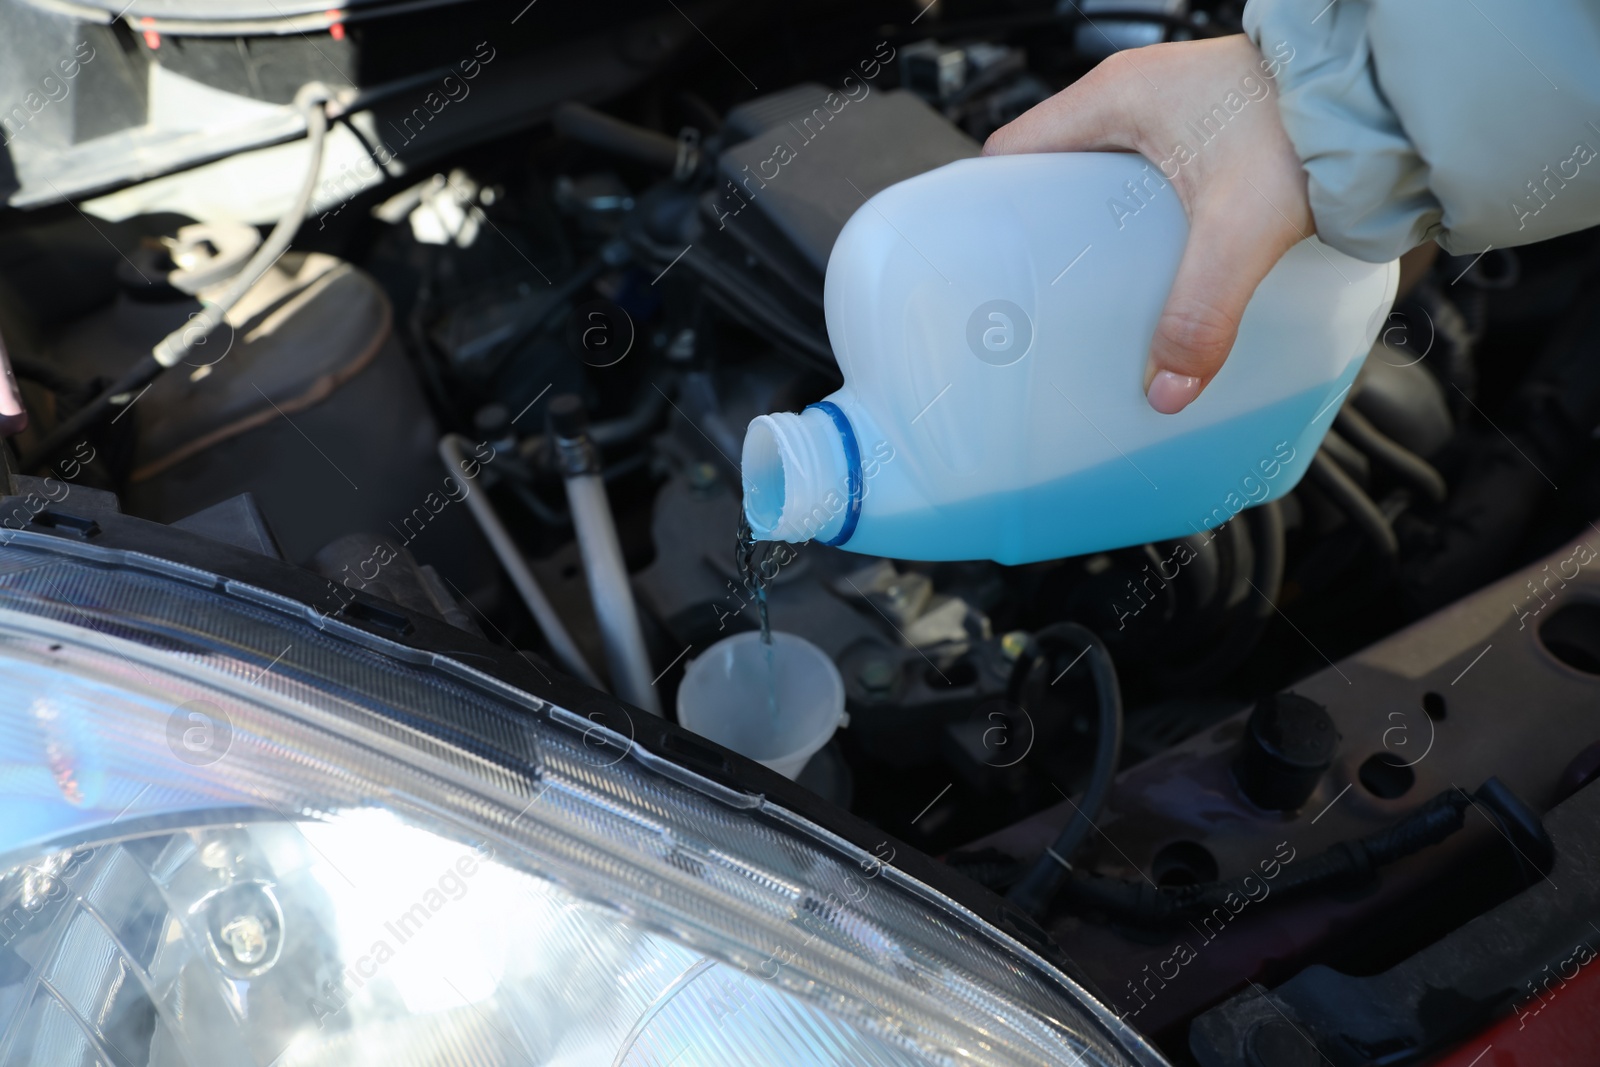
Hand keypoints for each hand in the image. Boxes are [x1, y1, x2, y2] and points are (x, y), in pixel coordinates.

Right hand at [984, 35, 1310, 413]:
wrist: (1387, 95)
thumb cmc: (1313, 120)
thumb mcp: (1241, 227)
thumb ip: (1201, 313)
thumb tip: (1167, 391)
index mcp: (1115, 97)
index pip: (1012, 152)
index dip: (993, 206)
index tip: (986, 260)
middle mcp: (1137, 95)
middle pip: (1055, 170)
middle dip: (1046, 231)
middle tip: (1045, 293)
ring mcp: (1174, 111)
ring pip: (1104, 177)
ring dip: (1098, 229)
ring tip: (1099, 291)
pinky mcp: (1211, 132)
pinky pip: (1150, 180)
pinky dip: (1143, 223)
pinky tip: (1161, 268)